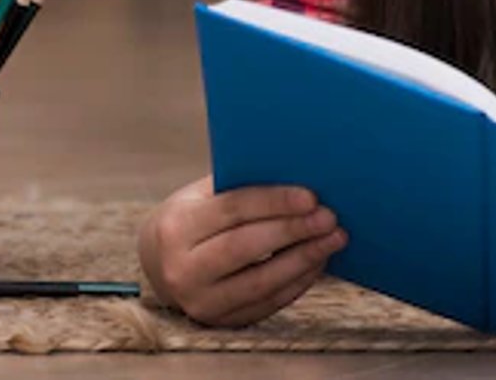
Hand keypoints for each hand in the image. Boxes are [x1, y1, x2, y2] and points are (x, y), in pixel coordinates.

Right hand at [137, 175, 347, 326]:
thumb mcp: (205, 194)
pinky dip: (298, 282)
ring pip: (259, 282)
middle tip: (330, 217)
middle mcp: (182, 269)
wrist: (159, 262)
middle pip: (245, 248)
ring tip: (335, 238)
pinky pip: (267, 304)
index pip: (231, 210)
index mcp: (177, 227)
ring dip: (304, 260)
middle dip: (293, 231)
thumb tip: (302, 173)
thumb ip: (242, 185)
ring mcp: (200, 301)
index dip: (274, 202)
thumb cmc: (196, 216)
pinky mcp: (220, 322)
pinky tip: (319, 261)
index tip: (311, 196)